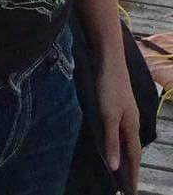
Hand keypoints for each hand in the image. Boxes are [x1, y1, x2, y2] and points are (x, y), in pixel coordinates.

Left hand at [97, 62, 140, 193]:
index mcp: (131, 128)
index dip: (131, 176)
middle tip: (127, 189)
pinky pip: (122, 133)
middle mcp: (132, 123)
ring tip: (122, 173)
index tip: (131, 193)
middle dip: (130, 171)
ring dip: (126, 158)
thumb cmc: (109, 88)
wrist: (109, 60)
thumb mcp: (108, 116)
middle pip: (133, 152)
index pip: (133, 158)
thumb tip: (115, 168)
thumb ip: (111, 141)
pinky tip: (116, 144)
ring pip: (128, 142)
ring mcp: (127, 115)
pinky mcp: (120, 107)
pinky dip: (120, 144)